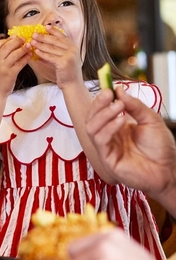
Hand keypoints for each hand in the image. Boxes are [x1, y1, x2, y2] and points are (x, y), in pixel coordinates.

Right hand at [0, 36, 30, 97]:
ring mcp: (3, 67)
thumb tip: (11, 42)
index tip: (15, 37)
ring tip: (29, 46)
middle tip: (24, 40)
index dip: (8, 39)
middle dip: (17, 41)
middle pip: (8, 45)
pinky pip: (20, 63)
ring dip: (23, 48)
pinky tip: (29, 56)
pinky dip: (26, 58)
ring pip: (15, 53)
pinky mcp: (10, 74)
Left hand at [30, 26, 81, 86]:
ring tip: (32, 42)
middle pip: (55, 40)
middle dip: (43, 37)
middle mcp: (72, 49)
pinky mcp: (64, 63)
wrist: (72, 84)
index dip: (53, 30)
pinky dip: (42, 54)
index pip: (62, 36)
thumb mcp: (63, 58)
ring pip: (51, 48)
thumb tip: (42, 45)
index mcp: (73, 46)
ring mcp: (69, 56)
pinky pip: (50, 57)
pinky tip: (36, 52)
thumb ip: (56, 51)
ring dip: (40, 44)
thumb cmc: (66, 72)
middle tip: (34, 34)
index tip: (45, 27)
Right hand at [85, 86, 175, 211]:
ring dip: (103, 115)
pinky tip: (122, 120)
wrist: (168, 170)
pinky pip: (100, 140)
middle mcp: (108, 136)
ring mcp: (106, 148)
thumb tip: (119, 89)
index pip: (100, 111)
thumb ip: (135, 105)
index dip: (101, 99)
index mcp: (115, 127)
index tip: (109, 88)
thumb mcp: (150, 120)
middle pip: (91, 118)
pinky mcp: (107, 159)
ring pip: (91, 128)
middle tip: (109, 95)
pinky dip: (109, 128)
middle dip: (98, 104)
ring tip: (119, 107)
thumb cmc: (160, 148)